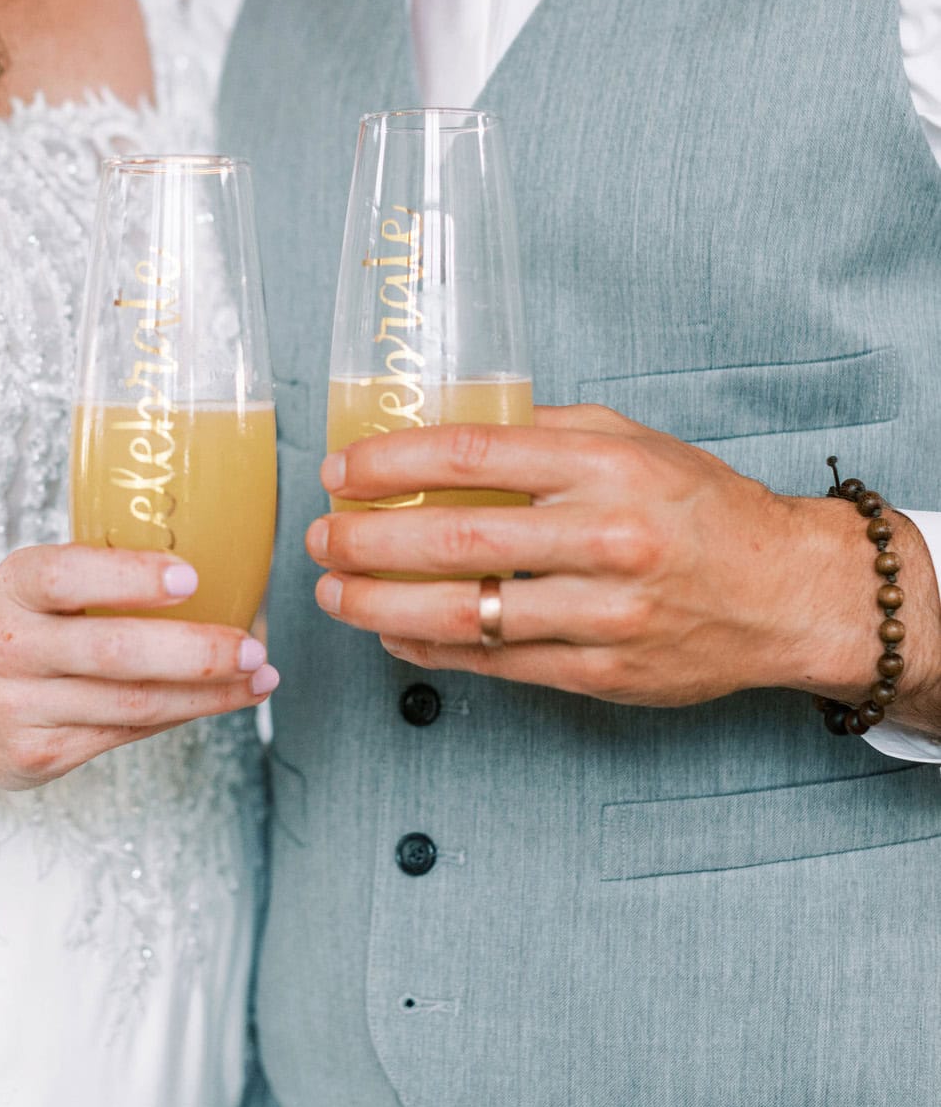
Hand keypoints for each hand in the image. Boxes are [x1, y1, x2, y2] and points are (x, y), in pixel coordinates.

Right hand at [0, 545, 279, 789]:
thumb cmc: (8, 626)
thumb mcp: (29, 585)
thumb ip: (95, 578)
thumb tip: (212, 576)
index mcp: (11, 590)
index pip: (66, 578)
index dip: (130, 577)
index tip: (190, 576)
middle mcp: (9, 649)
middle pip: (112, 653)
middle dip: (195, 652)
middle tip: (252, 646)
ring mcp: (19, 710)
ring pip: (129, 704)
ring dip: (205, 693)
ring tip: (258, 677)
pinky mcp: (36, 757)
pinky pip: (122, 734)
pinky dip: (177, 715)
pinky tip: (214, 701)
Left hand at [306, 406, 940, 719]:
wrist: (785, 592)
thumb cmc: (700, 508)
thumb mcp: (631, 442)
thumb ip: (544, 434)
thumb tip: (442, 435)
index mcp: (604, 466)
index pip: (473, 453)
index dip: (392, 464)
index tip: (340, 471)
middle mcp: (603, 537)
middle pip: (455, 537)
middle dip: (367, 541)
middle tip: (321, 538)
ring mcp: (602, 612)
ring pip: (464, 612)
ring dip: (380, 606)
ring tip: (335, 595)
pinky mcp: (600, 673)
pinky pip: (494, 664)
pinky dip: (431, 651)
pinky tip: (393, 636)